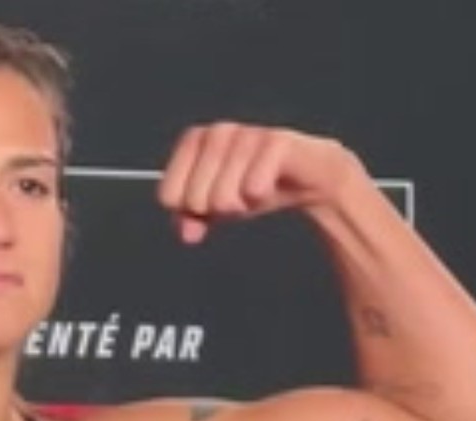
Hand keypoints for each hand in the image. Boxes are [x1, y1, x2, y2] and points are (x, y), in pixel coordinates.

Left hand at [158, 122, 365, 243]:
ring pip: (222, 199)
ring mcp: (245, 134)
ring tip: (256, 191)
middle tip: (239, 197)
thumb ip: (192, 218)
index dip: (188, 211)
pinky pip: (253, 189)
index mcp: (194, 141)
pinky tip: (273, 184)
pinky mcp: (276, 141)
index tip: (208, 205)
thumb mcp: (216, 206)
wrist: (307, 176)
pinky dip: (262, 197)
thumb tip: (187, 233)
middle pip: (194, 201)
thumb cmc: (255, 185)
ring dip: (242, 206)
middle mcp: (217, 133)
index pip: (168, 196)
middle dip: (216, 211)